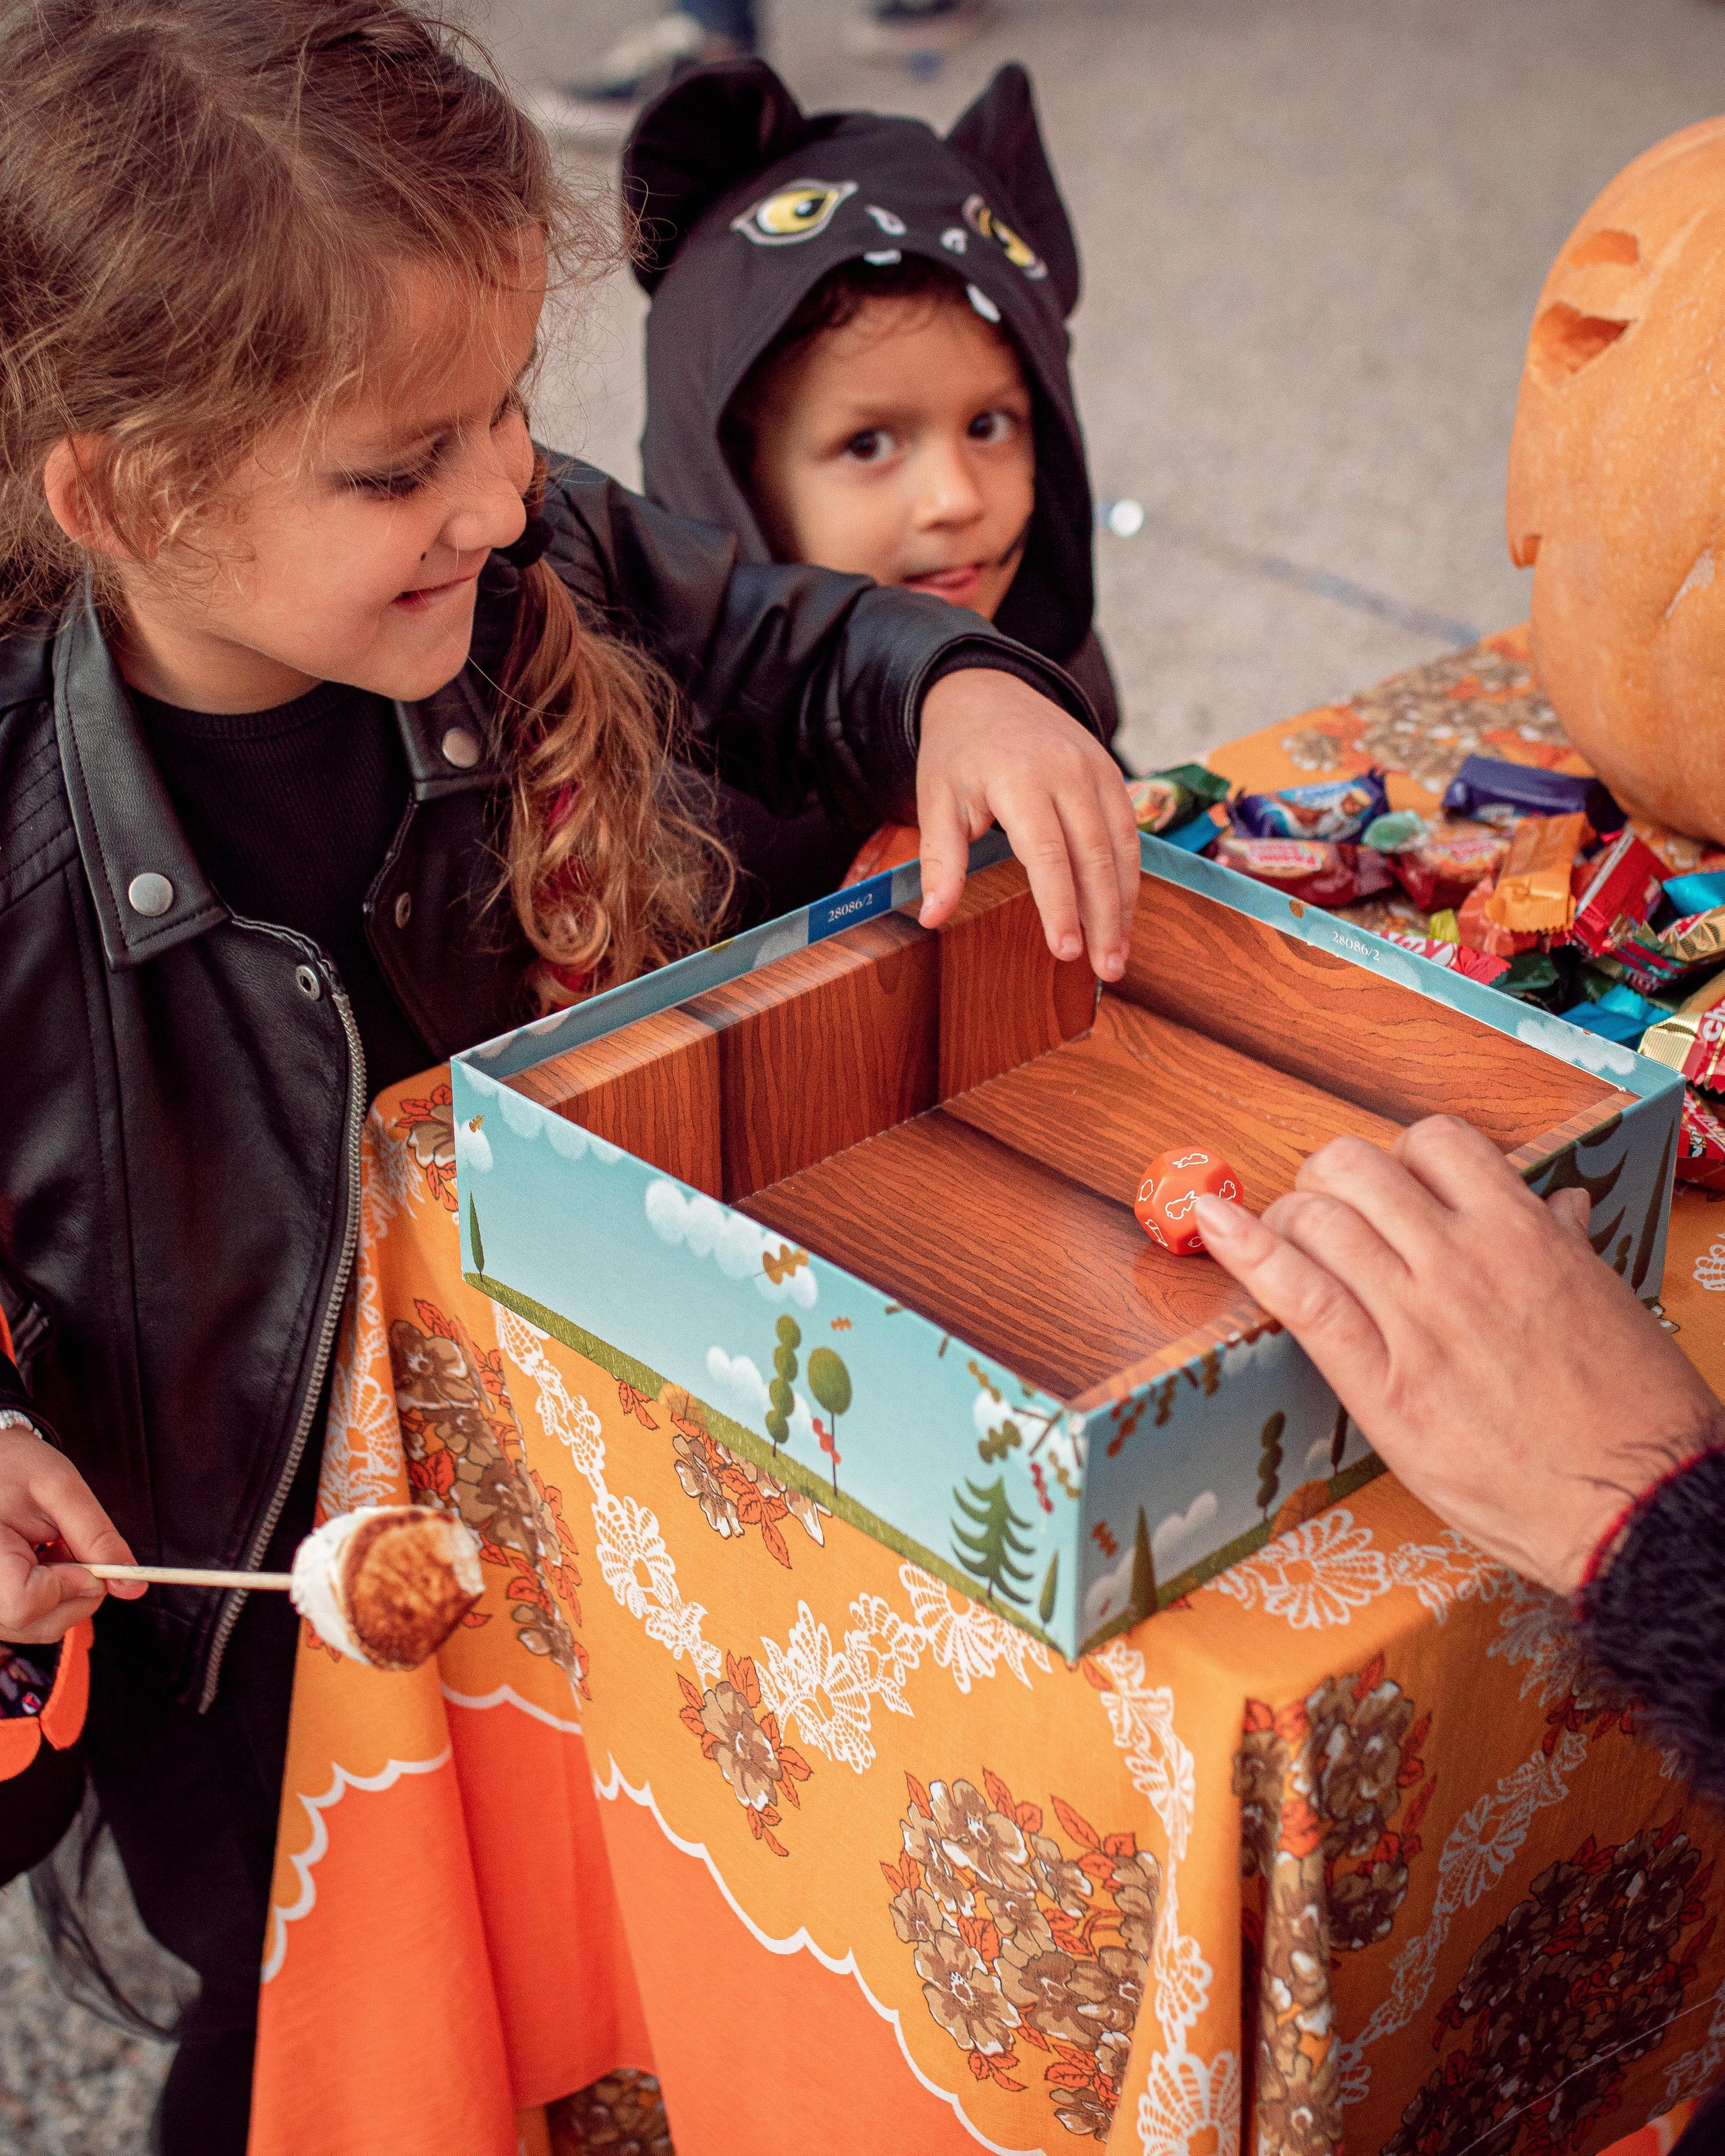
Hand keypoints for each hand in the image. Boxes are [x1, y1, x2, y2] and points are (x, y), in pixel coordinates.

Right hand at [0, 1423, 141, 1642]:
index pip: (26, 1603)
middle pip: (37, 1623)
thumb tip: (133, 1588)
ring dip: (65, 1593)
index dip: (68, 1585)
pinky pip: (27, 1622)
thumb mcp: (60, 1488)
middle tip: (69, 1545)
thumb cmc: (14, 1466)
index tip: (77, 1551)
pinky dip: (49, 1598)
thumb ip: (97, 1537)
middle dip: (77, 1590)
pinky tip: (41, 1563)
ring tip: (52, 1549)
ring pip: (37, 1627)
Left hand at [915, 671, 1138, 981]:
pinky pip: (1130, 831)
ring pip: (1121, 847)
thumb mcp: (936, 801)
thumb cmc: (957, 753)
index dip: (1060, 906)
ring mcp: (1095, 769)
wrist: (985, 691)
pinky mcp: (1111, 773)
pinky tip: (1121, 914)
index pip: (1048, 854)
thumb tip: (932, 918)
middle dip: (1103, 918)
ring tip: (1117, 954)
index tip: (1065, 951)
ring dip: (1123, 905)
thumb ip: (941, 860)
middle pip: (1095, 856)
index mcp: (1018, 779)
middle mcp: (1066, 771)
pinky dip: (1129, 876)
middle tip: (1105, 970)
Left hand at [1193, 1116, 1722, 1593]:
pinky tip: (1214, 1225)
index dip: (1400, 1159)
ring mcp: (1419, 1319)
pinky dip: (1248, 1252)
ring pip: (1320, 1218)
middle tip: (1326, 1216)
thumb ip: (1563, 1246)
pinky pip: (1301, 1295)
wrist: (1637, 1506)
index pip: (1438, 1143)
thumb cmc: (1635, 1414)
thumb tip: (1558, 1203)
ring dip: (1288, 1219)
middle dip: (1329, 1180)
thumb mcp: (1608, 1305)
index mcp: (1524, 1234)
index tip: (1390, 1190)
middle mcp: (1464, 1260)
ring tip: (1284, 1242)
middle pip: (1358, 1168)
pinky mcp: (1385, 1385)